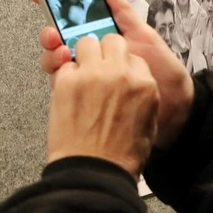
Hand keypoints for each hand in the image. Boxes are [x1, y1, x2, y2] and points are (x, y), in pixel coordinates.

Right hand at [33, 0, 193, 147]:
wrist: (176, 109)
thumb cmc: (163, 71)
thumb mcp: (144, 36)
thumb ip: (122, 12)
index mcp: (101, 39)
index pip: (70, 20)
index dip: (52, 5)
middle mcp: (90, 58)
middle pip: (56, 42)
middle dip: (48, 34)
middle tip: (53, 34)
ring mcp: (86, 78)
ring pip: (55, 64)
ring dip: (52, 56)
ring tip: (64, 55)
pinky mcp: (86, 99)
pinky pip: (64, 88)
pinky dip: (60, 78)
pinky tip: (70, 74)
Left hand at [46, 33, 157, 177]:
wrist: (94, 171)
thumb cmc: (120, 155)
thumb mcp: (148, 122)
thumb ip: (142, 94)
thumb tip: (133, 83)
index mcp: (144, 82)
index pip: (133, 56)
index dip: (122, 63)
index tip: (115, 71)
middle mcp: (119, 72)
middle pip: (111, 41)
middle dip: (104, 52)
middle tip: (98, 67)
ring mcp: (92, 73)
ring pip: (85, 43)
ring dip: (82, 56)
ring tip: (82, 75)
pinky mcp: (67, 80)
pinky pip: (64, 65)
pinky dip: (65, 76)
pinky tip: (69, 92)